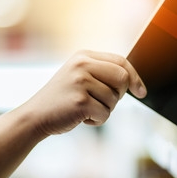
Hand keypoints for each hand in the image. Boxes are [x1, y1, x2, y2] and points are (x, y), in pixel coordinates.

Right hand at [19, 50, 146, 135]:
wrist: (35, 115)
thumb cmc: (61, 99)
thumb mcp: (78, 77)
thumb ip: (101, 73)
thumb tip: (133, 81)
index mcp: (83, 56)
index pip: (121, 61)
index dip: (135, 77)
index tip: (141, 92)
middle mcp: (82, 65)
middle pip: (123, 78)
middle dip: (120, 95)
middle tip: (103, 103)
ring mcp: (80, 82)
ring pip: (114, 99)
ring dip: (104, 110)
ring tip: (85, 110)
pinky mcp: (80, 101)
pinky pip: (105, 114)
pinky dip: (96, 121)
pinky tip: (81, 118)